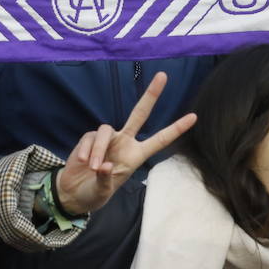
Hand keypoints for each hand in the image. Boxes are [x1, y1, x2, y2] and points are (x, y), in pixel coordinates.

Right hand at [55, 73, 196, 214]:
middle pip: (140, 113)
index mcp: (136, 155)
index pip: (160, 139)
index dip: (176, 128)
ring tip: (93, 167)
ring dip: (99, 149)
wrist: (74, 193)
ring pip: (105, 130)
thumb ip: (105, 179)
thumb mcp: (102, 191)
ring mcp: (107, 139)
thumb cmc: (95, 192)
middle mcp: (125, 142)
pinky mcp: (89, 138)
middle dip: (151, 95)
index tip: (194, 117)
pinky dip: (87, 150)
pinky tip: (83, 162)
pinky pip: (90, 137)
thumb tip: (104, 166)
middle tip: (164, 75)